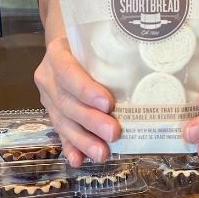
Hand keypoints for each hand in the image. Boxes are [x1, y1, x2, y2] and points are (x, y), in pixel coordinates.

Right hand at [34, 36, 120, 166]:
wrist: (67, 46)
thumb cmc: (90, 40)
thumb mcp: (96, 37)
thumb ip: (114, 48)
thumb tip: (150, 59)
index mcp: (58, 53)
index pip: (68, 71)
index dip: (86, 89)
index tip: (108, 103)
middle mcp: (48, 76)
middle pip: (66, 101)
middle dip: (90, 121)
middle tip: (114, 133)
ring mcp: (48, 97)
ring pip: (62, 121)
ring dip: (83, 140)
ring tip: (102, 153)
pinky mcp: (52, 114)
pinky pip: (60, 133)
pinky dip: (71, 147)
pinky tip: (79, 160)